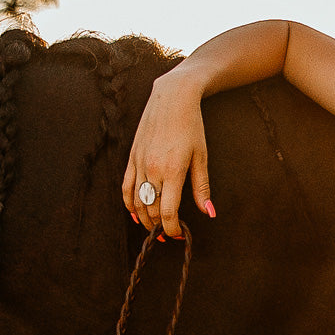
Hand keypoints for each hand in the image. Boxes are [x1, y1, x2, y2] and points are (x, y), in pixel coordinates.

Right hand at [121, 69, 213, 236]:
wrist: (171, 99)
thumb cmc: (191, 127)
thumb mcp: (201, 157)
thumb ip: (202, 187)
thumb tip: (209, 212)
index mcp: (172, 171)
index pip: (168, 211)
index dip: (172, 228)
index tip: (178, 236)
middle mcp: (152, 169)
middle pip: (151, 209)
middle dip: (159, 226)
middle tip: (167, 234)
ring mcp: (139, 163)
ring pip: (136, 201)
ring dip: (144, 218)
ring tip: (153, 228)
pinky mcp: (131, 157)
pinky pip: (126, 186)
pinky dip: (129, 203)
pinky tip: (135, 213)